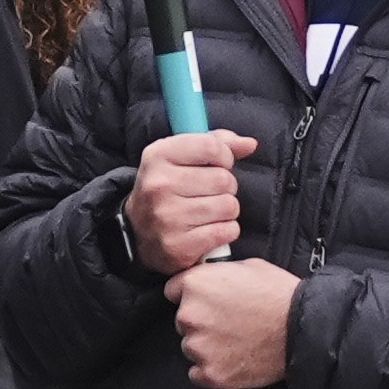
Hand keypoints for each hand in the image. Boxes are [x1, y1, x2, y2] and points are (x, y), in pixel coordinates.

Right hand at [127, 129, 253, 278]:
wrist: (138, 232)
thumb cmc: (167, 188)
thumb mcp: (181, 156)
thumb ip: (217, 143)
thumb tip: (250, 144)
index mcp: (158, 156)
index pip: (212, 146)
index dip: (224, 156)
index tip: (219, 165)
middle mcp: (159, 186)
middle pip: (224, 179)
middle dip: (226, 187)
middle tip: (210, 193)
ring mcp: (167, 218)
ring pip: (229, 206)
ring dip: (226, 210)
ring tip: (208, 212)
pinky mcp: (179, 246)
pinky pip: (227, 231)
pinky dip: (226, 231)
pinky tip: (209, 229)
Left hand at [175, 255, 298, 388]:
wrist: (303, 329)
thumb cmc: (279, 294)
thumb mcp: (246, 266)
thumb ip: (216, 274)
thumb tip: (208, 281)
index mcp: (195, 285)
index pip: (174, 291)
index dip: (193, 295)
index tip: (208, 301)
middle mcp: (189, 316)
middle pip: (183, 321)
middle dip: (201, 321)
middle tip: (228, 322)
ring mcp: (198, 347)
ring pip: (191, 347)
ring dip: (207, 345)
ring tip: (236, 342)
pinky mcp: (210, 374)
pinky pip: (197, 373)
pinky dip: (211, 369)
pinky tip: (232, 360)